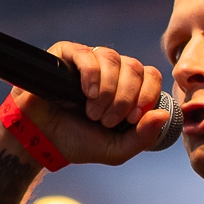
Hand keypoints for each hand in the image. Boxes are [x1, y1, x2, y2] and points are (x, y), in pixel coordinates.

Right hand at [12, 42, 167, 167]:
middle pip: (135, 67)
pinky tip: (86, 94)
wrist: (40, 142)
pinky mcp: (66, 55)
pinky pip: (87, 54)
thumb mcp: (116, 150)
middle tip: (108, 121)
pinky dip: (92, 76)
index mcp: (126, 88)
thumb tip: (164, 114)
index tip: (133, 119)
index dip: (147, 95)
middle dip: (126, 99)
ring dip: (108, 91)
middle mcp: (110, 71)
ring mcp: (89, 60)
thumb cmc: (77, 143)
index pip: (150, 76)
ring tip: (93, 112)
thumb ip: (143, 137)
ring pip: (113, 59)